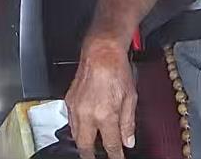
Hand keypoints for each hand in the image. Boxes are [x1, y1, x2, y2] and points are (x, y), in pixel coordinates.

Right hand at [64, 36, 137, 158]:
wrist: (101, 52)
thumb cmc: (117, 70)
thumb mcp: (131, 99)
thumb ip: (128, 123)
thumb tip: (128, 141)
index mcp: (105, 115)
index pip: (110, 145)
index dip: (115, 156)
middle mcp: (88, 113)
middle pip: (85, 146)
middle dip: (90, 156)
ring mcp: (76, 107)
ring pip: (75, 135)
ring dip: (83, 142)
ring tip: (89, 147)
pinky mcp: (69, 100)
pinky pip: (71, 121)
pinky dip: (77, 127)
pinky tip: (84, 127)